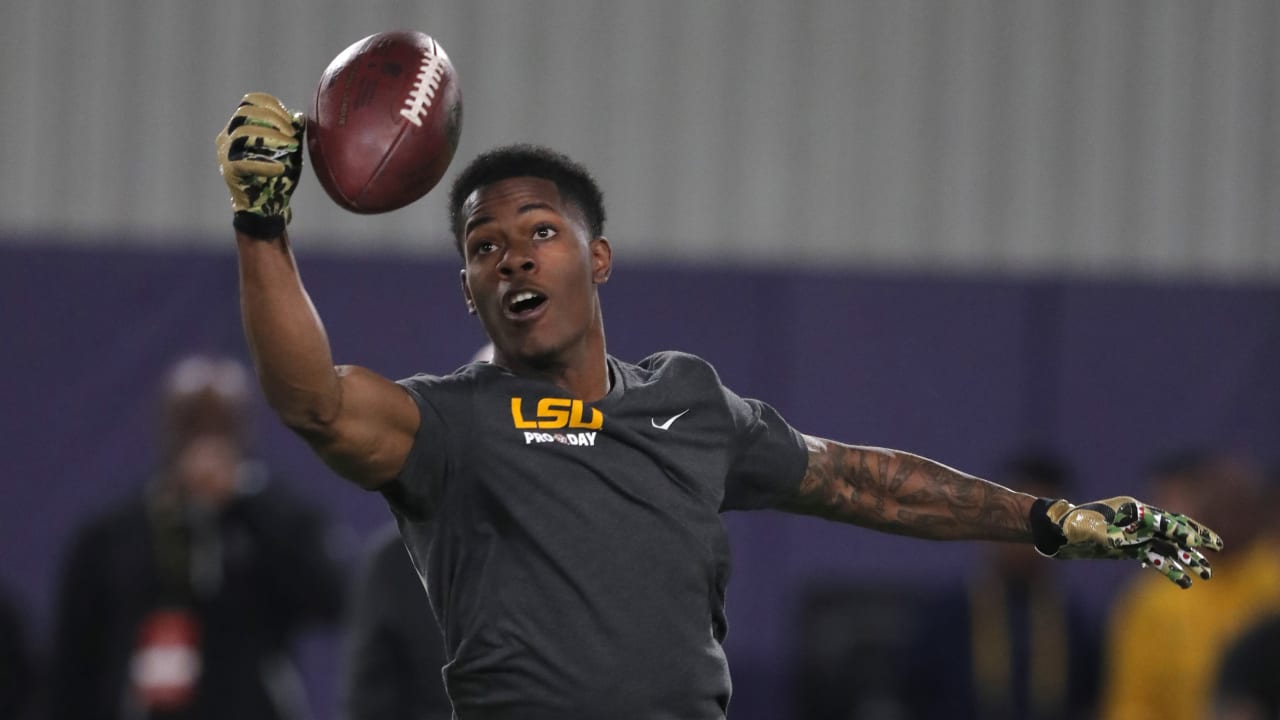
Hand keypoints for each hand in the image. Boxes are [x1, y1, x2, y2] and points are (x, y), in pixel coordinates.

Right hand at [215, 92, 304, 237]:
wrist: (265, 207)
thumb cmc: (277, 177)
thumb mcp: (288, 152)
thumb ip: (291, 134)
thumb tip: (299, 116)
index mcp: (239, 127)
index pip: (248, 103)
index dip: (270, 104)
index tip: (289, 117)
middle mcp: (228, 136)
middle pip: (244, 113)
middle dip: (272, 118)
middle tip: (292, 133)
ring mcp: (225, 153)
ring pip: (243, 133)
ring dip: (272, 137)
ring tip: (292, 146)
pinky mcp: (229, 171)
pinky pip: (244, 162)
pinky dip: (265, 164)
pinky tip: (280, 169)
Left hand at [1030, 496, 1223, 587]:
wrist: (1054, 532)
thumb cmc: (1070, 527)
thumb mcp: (1091, 531)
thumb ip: (1111, 535)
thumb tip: (1128, 539)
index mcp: (1132, 510)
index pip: (1165, 520)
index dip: (1184, 531)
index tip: (1202, 542)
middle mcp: (1136, 520)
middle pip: (1172, 530)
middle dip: (1196, 540)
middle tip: (1219, 548)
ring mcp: (1133, 535)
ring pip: (1166, 546)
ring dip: (1187, 559)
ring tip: (1207, 573)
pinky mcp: (1126, 549)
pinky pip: (1153, 558)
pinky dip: (1168, 567)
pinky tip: (1183, 580)